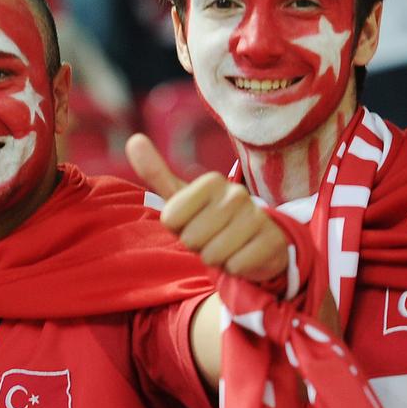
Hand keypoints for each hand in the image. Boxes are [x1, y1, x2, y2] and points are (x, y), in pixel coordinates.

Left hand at [127, 133, 288, 281]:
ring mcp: (258, 217)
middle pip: (191, 239)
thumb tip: (134, 139)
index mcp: (211, 181)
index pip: (170, 220)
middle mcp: (236, 194)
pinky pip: (235, 266)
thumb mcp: (181, 196)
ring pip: (213, 255)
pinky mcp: (272, 242)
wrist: (256, 239)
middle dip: (198, 245)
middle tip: (212, 237)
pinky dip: (235, 268)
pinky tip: (244, 255)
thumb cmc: (209, 218)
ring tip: (227, 245)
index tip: (194, 222)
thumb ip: (156, 172)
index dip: (179, 228)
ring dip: (216, 258)